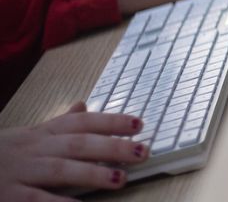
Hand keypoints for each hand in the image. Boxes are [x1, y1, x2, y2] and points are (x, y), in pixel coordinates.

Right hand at [0, 102, 147, 198]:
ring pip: (59, 169)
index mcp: (40, 134)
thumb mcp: (26, 135)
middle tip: (142, 151)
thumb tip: (84, 106)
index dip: (111, 121)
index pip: (81, 122)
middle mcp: (32, 149)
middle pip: (77, 143)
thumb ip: (57, 124)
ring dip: (91, 174)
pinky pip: (34, 200)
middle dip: (111, 146)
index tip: (140, 124)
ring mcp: (18, 172)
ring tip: (120, 179)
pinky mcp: (6, 196)